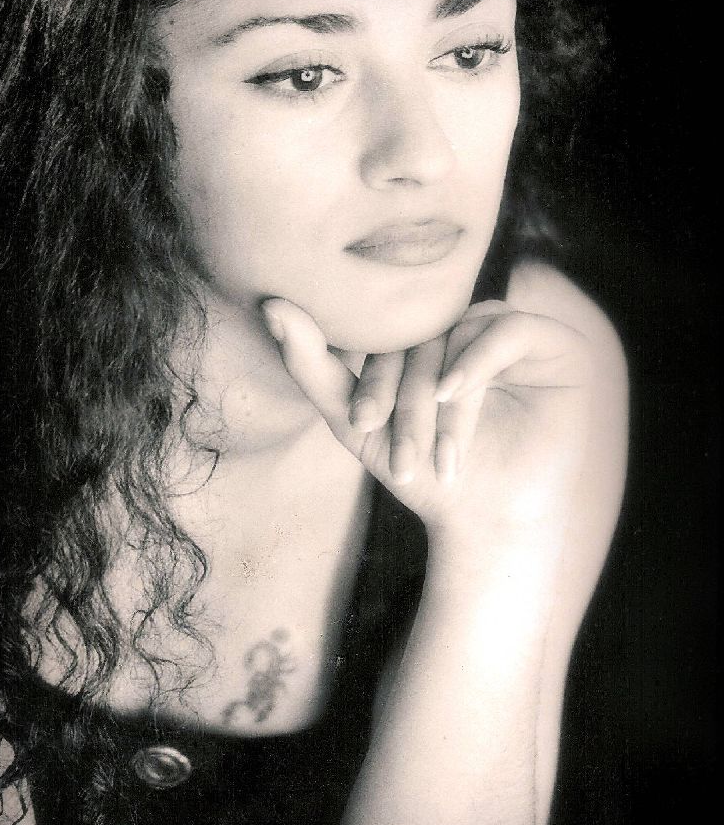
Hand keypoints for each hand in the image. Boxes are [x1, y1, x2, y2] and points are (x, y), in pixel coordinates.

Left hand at [262, 297, 594, 535]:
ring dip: (441, 398)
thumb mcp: (357, 423)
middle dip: (406, 396)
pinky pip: (508, 329)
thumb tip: (270, 303)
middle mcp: (469, 324)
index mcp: (426, 335)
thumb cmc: (422, 474)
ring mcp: (511, 330)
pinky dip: (477, 362)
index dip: (372, 374)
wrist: (486, 521)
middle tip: (394, 447)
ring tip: (434, 454)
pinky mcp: (553, 341)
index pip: (393, 332)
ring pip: (462, 336)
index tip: (359, 424)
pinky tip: (456, 397)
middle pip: (426, 335)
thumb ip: (312, 364)